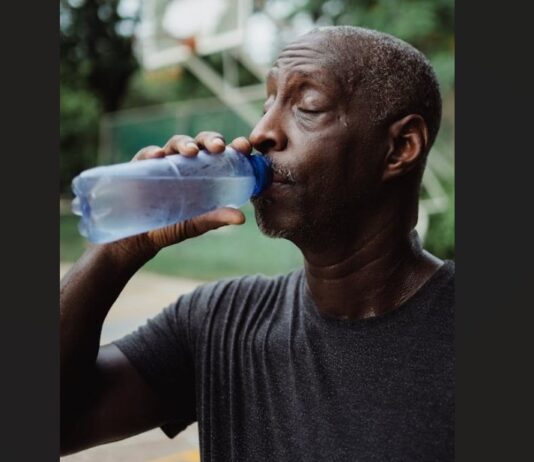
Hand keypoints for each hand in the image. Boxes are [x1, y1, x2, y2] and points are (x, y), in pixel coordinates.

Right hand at [104, 132, 253, 259]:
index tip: (245, 147)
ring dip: (185, 144)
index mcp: (207, 171)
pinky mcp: (141, 167)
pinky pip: (147, 155)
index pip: (223, 153)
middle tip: (219, 147)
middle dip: (211, 140)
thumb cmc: (174, 225)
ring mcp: (165, 162)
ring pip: (176, 144)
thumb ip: (217, 218)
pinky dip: (152, 152)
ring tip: (192, 152)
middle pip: (201, 142)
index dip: (235, 147)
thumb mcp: (197, 223)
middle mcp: (187, 162)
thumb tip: (241, 218)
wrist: (141, 237)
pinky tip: (158, 156)